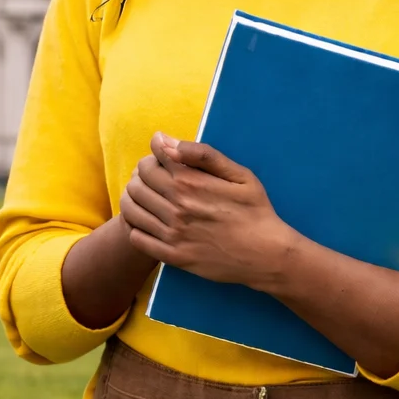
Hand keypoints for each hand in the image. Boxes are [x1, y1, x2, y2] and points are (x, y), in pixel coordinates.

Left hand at [119, 133, 292, 288]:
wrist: (266, 254)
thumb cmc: (255, 211)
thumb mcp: (239, 174)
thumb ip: (203, 154)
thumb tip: (167, 142)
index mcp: (191, 183)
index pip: (150, 160)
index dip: (153, 155)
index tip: (163, 157)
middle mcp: (177, 207)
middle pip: (137, 182)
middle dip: (142, 174)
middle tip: (155, 176)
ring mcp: (173, 233)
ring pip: (132, 208)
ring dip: (134, 198)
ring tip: (148, 196)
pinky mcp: (172, 256)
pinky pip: (136, 237)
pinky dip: (136, 226)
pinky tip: (149, 221)